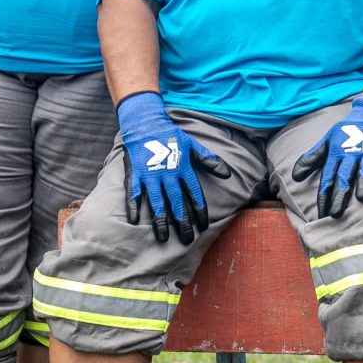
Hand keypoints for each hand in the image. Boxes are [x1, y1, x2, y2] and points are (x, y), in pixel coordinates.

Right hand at [117, 91, 231, 244]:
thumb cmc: (170, 136)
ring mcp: (150, 175)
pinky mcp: (135, 174)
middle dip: (182, 222)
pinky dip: (134, 206)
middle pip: (177, 203)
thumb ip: (209, 160)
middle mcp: (168, 174)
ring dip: (160, 220)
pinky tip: (135, 221)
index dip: (199, 212)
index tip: (203, 227)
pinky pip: (134, 193)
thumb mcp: (192, 145)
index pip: (194, 194)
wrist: (146, 123)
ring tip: (163, 237)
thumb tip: (227, 174)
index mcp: (183, 169)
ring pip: (156, 202)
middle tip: (186, 240)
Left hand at [291, 96, 362, 219]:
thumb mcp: (328, 141)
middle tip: (336, 214)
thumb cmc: (349, 131)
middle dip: (339, 195)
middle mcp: (353, 154)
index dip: (324, 195)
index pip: (328, 177)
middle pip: (345, 176)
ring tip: (361, 198)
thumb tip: (295, 177)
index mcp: (337, 154)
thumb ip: (312, 159)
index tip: (322, 213)